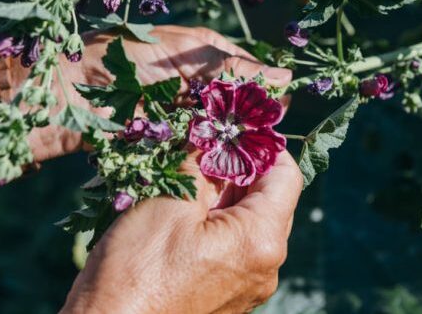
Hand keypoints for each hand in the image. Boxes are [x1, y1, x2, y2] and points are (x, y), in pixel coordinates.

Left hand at [31, 26, 291, 159]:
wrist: (64, 93)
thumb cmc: (120, 59)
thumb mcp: (182, 55)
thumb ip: (232, 68)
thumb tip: (284, 77)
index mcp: (200, 53)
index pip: (246, 71)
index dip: (263, 91)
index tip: (279, 110)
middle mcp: (194, 83)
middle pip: (235, 104)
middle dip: (248, 121)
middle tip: (264, 139)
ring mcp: (179, 112)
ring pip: (218, 130)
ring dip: (228, 141)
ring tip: (246, 154)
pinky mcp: (163, 139)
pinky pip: (194, 149)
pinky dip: (205, 155)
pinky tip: (219, 164)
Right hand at [61, 150, 302, 313]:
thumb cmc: (135, 271)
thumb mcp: (170, 201)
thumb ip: (203, 163)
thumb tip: (216, 133)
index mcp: (261, 240)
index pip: (286, 174)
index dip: (263, 143)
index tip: (234, 125)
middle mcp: (265, 267)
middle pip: (268, 198)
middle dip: (238, 166)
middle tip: (202, 143)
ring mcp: (246, 286)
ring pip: (246, 222)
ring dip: (221, 193)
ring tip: (185, 176)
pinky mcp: (225, 296)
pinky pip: (230, 247)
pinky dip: (212, 222)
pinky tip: (179, 211)